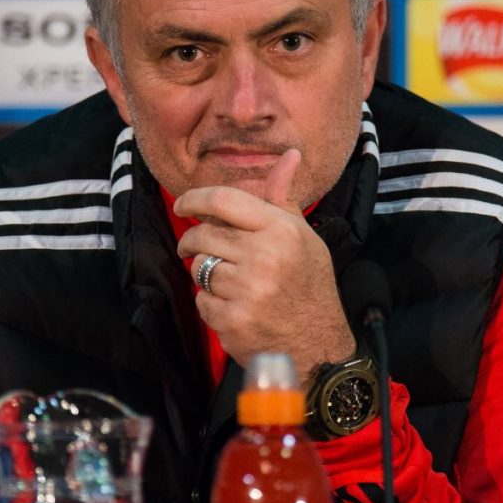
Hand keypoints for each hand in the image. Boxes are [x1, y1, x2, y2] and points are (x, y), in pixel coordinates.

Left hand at [174, 149, 354, 382]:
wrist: (319, 347)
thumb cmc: (309, 286)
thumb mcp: (304, 238)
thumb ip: (283, 199)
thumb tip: (290, 156)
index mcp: (281, 230)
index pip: (224, 200)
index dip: (195, 199)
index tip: (183, 205)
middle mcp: (264, 257)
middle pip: (204, 235)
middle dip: (193, 240)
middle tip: (195, 247)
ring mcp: (247, 291)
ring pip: (199, 269)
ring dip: (205, 274)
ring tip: (228, 281)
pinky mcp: (233, 320)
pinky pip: (201, 301)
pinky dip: (210, 304)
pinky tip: (233, 306)